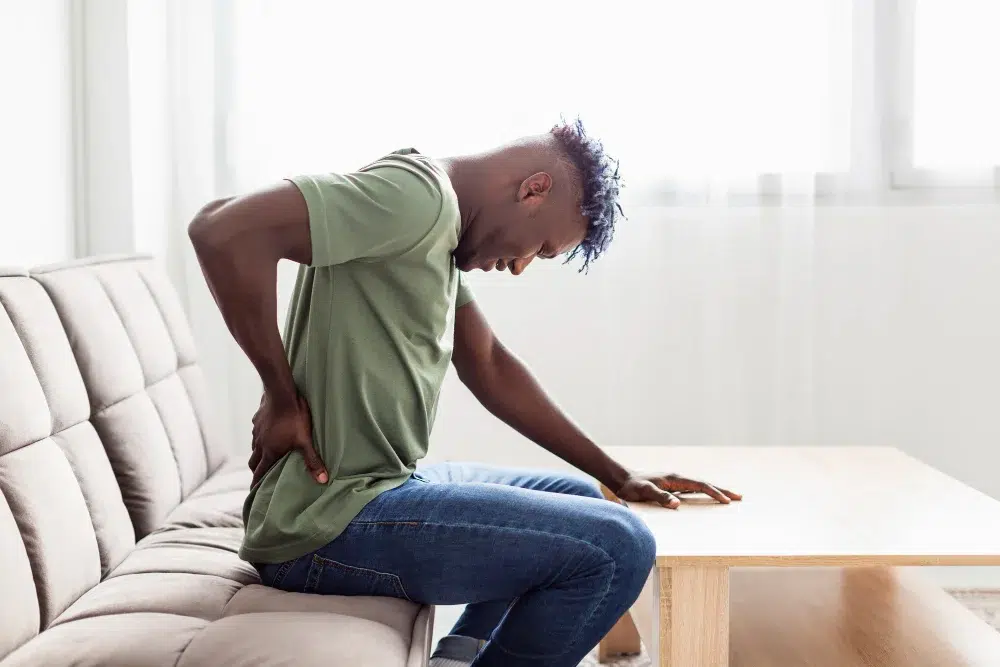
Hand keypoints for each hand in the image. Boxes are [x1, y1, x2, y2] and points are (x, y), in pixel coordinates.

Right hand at [248, 391, 327, 486]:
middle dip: (256, 471)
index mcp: (269, 452)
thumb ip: (312, 461)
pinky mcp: (257, 419)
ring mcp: (256, 431)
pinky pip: (256, 433)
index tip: (254, 492)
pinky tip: (267, 434)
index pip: (259, 473)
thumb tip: (322, 480)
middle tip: (260, 476)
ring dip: (258, 454)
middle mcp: (259, 443)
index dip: (256, 484)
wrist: (281, 394)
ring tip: (265, 456)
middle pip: (253, 462)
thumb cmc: (294, 418)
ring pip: (254, 447)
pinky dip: (260, 438)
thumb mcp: (305, 441)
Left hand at [615, 473, 741, 509]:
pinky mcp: (671, 487)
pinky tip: (708, 498)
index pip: (700, 485)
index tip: (727, 501)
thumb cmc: (632, 486)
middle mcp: (677, 478)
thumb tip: (677, 504)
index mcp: (674, 478)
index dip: (714, 493)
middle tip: (739, 497)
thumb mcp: (645, 491)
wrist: (622, 480)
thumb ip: (660, 497)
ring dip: (714, 491)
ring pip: (700, 487)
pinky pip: (692, 490)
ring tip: (729, 497)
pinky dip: (704, 493)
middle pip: (704, 484)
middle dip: (721, 490)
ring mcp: (675, 482)